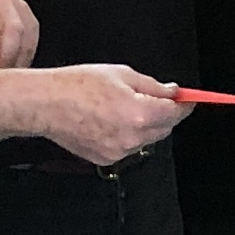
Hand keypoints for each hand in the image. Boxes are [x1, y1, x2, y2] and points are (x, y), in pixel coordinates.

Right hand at [32, 64, 184, 166]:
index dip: (185, 105)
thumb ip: (153, 86)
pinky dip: (127, 135)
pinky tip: (109, 120)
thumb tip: (172, 92)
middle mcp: (131, 137)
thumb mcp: (121, 75)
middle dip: (165, 113)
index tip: (189, 100)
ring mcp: (118, 151)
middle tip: (154, 97)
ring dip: (145, 125)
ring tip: (121, 106)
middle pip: (164, 128)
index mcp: (139, 113)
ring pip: (146, 139)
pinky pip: (127, 147)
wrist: (44, 104)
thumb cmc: (75, 86)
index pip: (175, 113)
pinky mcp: (105, 159)